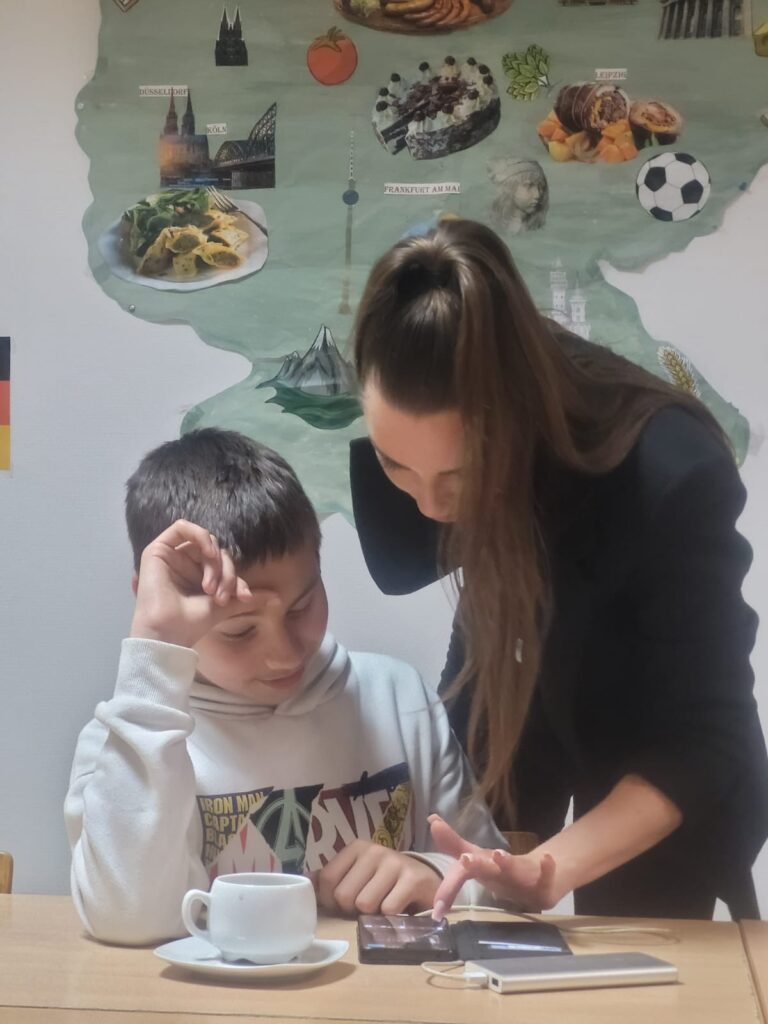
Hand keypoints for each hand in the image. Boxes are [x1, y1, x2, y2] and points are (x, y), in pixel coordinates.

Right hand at [129, 519, 252, 648]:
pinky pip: (182, 527)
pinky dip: (201, 536)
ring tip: (212, 586)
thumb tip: (277, 598)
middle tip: (222, 596)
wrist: (169, 633)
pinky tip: (209, 556)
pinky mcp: (157, 549)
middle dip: (227, 572)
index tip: (244, 597)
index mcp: (197, 575)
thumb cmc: (192, 623)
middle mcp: (184, 563)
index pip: (224, 563)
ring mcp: (171, 555)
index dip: (236, 577)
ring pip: (204, 541)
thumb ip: (245, 598)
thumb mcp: (225, 607)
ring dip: (215, 560)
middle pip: (216, 551)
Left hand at [316, 840, 440, 915]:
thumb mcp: (357, 876)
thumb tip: (305, 881)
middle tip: (368, 906)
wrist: (426, 883)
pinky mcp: (413, 879)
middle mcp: (374, 850)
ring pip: (365, 904)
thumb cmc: (385, 883)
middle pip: (344, 895)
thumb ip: (331, 879)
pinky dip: (390, 919)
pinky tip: (399, 910)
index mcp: (356, 848)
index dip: (332, 901)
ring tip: (383, 906)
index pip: (326, 880)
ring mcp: (395, 863)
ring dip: (373, 915)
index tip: (346, 903)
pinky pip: (388, 910)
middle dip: (353, 910)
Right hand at [429, 815, 558, 919]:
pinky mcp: (543, 886)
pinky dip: (547, 868)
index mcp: (482, 872)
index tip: (436, 909)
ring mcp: (522, 882)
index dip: (447, 891)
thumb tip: (431, 819)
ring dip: (506, 864)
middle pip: (486, 871)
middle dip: (476, 866)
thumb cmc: (501, 874)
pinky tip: (547, 857)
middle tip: (464, 860)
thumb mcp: (477, 859)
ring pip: (512, 873)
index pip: (460, 877)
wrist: (537, 889)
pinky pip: (546, 876)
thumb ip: (453, 842)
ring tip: (498, 854)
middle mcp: (499, 878)